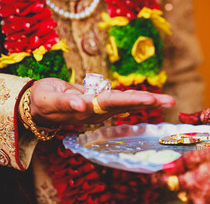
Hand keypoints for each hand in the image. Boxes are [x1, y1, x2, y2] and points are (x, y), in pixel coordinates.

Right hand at [29, 78, 174, 127]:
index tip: (152, 99)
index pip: (115, 103)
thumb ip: (66, 101)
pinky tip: (152, 101)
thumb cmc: (43, 100)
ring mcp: (100, 109)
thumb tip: (81, 105)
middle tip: (170, 101)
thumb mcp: (50, 99)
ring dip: (147, 102)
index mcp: (89, 108)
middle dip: (148, 102)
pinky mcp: (99, 104)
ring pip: (126, 103)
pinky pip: (120, 101)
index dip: (133, 101)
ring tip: (167, 101)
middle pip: (126, 104)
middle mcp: (98, 111)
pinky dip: (135, 99)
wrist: (39, 107)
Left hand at [151, 148, 209, 203]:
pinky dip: (205, 194)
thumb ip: (186, 160)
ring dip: (195, 188)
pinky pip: (204, 202)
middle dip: (181, 183)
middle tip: (194, 172)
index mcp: (192, 182)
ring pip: (193, 197)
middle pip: (180, 192)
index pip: (165, 182)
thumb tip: (166, 166)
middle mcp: (197, 198)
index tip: (149, 175)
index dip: (155, 178)